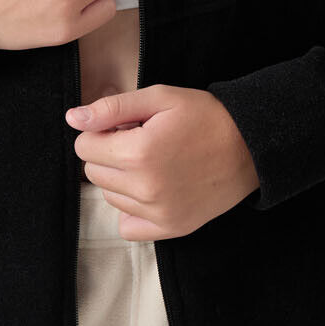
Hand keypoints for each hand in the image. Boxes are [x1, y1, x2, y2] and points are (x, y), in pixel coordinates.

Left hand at [65, 85, 259, 239]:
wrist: (251, 147)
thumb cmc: (206, 116)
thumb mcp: (160, 97)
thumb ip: (112, 107)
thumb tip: (73, 118)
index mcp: (138, 152)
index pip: (84, 146)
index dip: (102, 131)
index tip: (126, 126)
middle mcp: (145, 187)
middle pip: (93, 172)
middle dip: (109, 154)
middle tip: (141, 141)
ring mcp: (158, 212)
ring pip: (109, 196)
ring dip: (121, 178)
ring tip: (153, 162)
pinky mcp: (171, 228)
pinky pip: (128, 226)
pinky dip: (132, 209)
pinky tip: (152, 188)